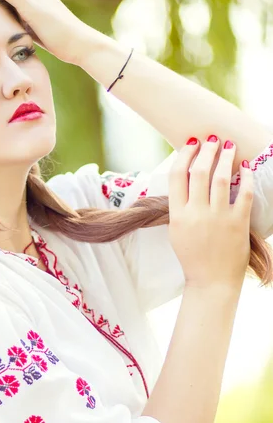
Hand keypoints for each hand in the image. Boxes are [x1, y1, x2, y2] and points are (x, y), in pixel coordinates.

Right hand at [168, 137, 253, 289]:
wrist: (211, 282)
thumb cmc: (193, 257)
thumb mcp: (176, 232)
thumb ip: (179, 207)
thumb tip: (187, 179)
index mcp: (177, 215)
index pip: (177, 176)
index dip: (185, 155)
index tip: (192, 144)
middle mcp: (196, 214)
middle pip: (200, 172)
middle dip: (207, 150)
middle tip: (212, 140)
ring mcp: (218, 218)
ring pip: (221, 178)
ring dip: (225, 158)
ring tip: (228, 146)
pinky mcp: (237, 224)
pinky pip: (243, 193)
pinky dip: (245, 177)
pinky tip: (245, 167)